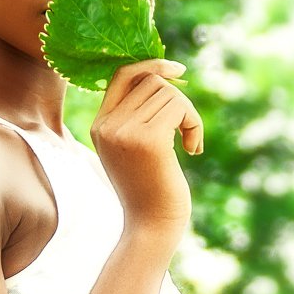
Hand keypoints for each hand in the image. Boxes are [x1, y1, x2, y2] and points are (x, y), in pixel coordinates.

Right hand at [90, 59, 203, 245]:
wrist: (151, 227)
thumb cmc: (150, 191)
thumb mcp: (135, 150)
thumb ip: (138, 117)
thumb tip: (164, 75)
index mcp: (99, 126)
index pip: (123, 75)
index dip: (152, 66)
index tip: (179, 70)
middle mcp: (107, 126)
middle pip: (152, 81)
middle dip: (179, 100)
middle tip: (188, 132)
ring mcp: (124, 132)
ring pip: (168, 92)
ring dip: (189, 114)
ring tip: (190, 143)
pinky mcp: (147, 140)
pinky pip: (179, 108)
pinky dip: (194, 124)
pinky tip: (193, 149)